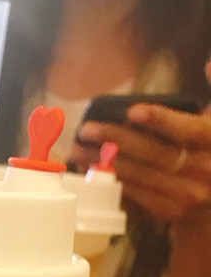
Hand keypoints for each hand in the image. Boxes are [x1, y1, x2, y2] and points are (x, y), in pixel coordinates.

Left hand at [74, 103, 210, 225]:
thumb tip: (207, 63)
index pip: (188, 131)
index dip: (160, 121)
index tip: (132, 111)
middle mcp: (200, 171)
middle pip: (154, 154)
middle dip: (117, 141)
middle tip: (86, 130)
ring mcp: (182, 196)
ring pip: (139, 178)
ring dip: (105, 165)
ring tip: (78, 152)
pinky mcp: (166, 212)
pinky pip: (134, 199)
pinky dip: (110, 186)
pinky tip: (89, 175)